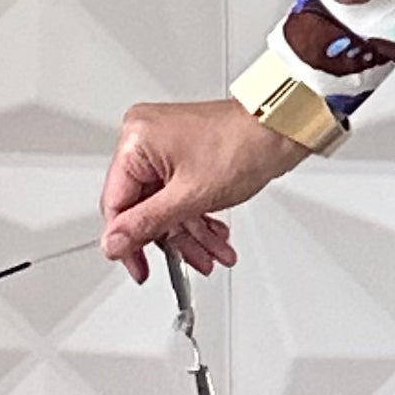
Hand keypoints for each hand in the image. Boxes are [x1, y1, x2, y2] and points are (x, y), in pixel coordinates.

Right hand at [99, 98, 310, 281]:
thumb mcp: (189, 197)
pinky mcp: (184, 152)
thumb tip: (113, 243)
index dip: (127, 241)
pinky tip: (215, 235)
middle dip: (173, 238)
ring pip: (166, 203)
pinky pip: (179, 191)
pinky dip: (196, 215)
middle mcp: (145, 138)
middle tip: (187, 262)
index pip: (116, 203)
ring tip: (211, 254)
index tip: (139, 266)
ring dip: (190, 232)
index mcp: (136, 141)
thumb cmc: (243, 145)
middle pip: (144, 205)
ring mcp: (165, 145)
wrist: (280, 129)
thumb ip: (147, 224)